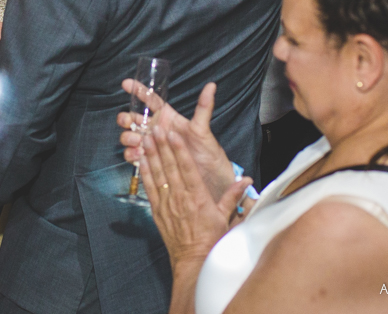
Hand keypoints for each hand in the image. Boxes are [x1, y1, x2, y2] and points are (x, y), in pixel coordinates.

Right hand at [118, 81, 234, 199]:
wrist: (208, 179)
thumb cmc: (207, 151)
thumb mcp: (203, 128)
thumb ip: (204, 107)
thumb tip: (212, 86)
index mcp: (167, 117)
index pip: (150, 100)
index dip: (137, 90)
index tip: (126, 83)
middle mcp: (156, 129)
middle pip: (133, 119)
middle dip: (126, 118)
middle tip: (129, 122)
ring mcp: (151, 145)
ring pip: (130, 136)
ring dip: (128, 137)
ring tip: (138, 142)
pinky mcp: (149, 160)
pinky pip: (133, 155)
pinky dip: (131, 154)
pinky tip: (139, 155)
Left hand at [140, 123, 252, 268]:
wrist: (193, 260)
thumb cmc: (210, 238)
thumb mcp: (225, 216)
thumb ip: (232, 195)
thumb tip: (246, 180)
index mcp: (198, 197)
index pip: (187, 168)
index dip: (180, 150)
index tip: (174, 135)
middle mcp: (181, 198)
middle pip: (170, 167)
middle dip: (163, 146)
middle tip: (157, 128)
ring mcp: (167, 204)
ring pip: (158, 174)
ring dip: (152, 155)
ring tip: (147, 138)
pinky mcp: (157, 211)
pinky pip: (150, 188)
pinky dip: (145, 173)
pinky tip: (142, 159)